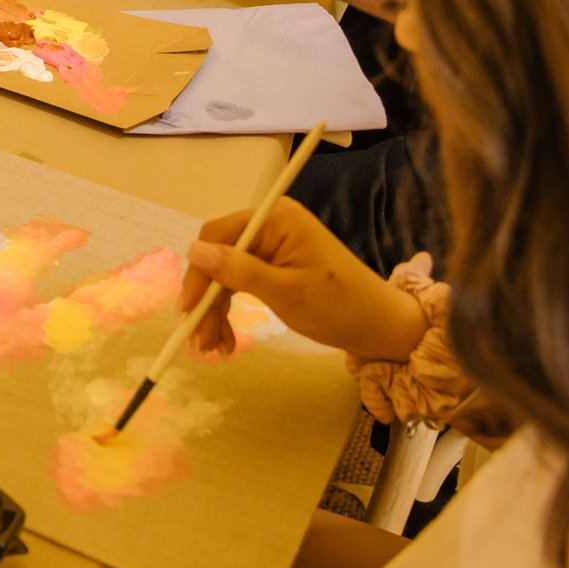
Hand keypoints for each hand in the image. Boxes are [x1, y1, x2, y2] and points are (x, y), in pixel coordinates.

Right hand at [178, 197, 428, 360]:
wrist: (380, 328)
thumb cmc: (339, 307)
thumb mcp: (287, 293)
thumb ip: (239, 271)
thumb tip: (194, 250)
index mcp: (275, 219)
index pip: (218, 237)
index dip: (199, 274)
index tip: (188, 311)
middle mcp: (270, 225)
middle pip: (219, 257)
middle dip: (207, 300)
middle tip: (200, 340)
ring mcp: (273, 245)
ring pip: (226, 274)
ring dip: (216, 310)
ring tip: (214, 347)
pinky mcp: (275, 265)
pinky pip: (241, 282)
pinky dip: (231, 309)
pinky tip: (227, 337)